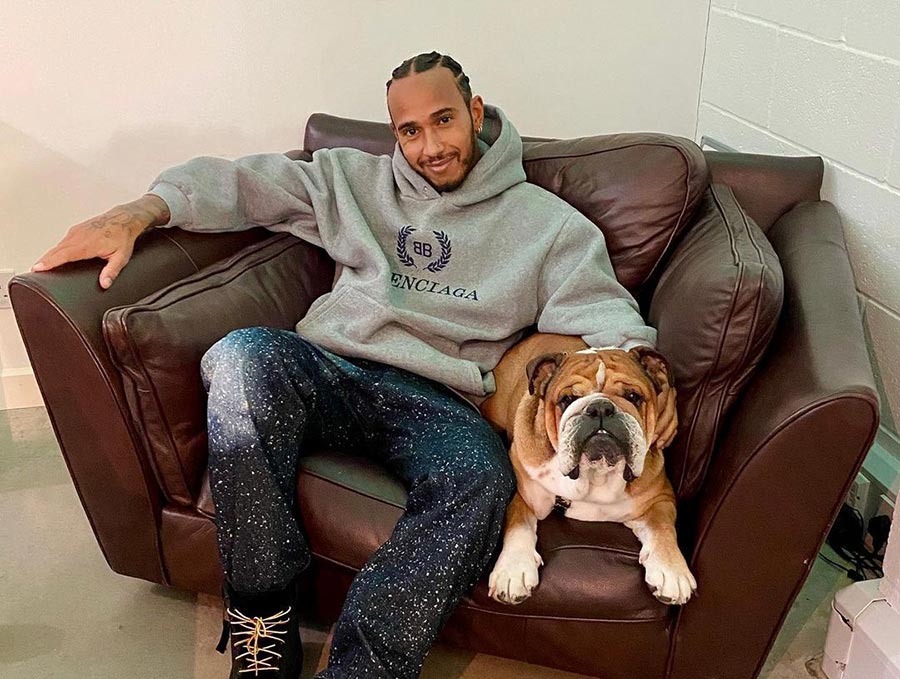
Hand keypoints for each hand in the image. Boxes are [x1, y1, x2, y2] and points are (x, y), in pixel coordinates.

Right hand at [31, 194, 169, 288]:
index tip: (38, 268)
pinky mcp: (76, 230)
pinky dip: (56, 249)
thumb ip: (112, 271)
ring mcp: (76, 232)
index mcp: (87, 244)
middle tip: (34, 270)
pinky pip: (63, 241)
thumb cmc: (123, 236)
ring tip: (41, 265)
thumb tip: (105, 283)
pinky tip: (54, 255)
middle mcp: (78, 236)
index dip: (49, 262)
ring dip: (49, 254)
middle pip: (56, 250)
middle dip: (44, 261)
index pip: (63, 255)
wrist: (124, 218)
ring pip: (58, 245)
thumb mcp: (121, 257)